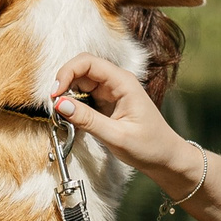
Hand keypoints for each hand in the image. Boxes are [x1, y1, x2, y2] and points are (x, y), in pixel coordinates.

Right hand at [50, 54, 202, 185]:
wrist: (166, 158)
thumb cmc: (150, 146)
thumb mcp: (116, 136)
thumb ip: (87, 120)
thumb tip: (60, 104)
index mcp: (123, 82)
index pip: (88, 62)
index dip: (67, 73)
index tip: (55, 94)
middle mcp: (116, 82)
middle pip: (81, 69)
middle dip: (64, 83)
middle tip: (54, 106)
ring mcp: (111, 91)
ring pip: (80, 82)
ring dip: (67, 94)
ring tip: (62, 114)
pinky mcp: (106, 103)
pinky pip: (84, 95)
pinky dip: (74, 104)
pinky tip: (71, 117)